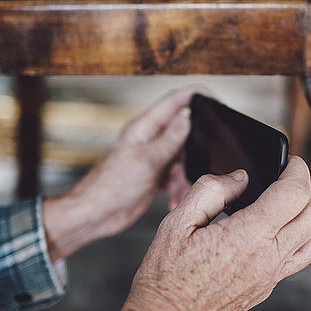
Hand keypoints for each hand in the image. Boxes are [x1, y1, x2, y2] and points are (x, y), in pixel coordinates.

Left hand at [43, 85, 211, 261]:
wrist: (94, 215)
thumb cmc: (109, 187)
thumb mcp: (145, 162)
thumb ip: (168, 141)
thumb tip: (187, 119)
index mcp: (144, 128)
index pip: (174, 101)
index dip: (196, 95)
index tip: (216, 100)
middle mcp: (149, 139)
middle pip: (183, 133)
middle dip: (194, 151)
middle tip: (200, 166)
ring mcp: (152, 157)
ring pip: (182, 158)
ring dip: (185, 176)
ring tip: (178, 191)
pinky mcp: (154, 175)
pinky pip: (175, 176)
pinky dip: (178, 187)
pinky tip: (172, 199)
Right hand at [117, 156, 310, 310]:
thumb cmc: (166, 276)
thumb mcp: (177, 221)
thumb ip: (210, 190)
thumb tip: (239, 177)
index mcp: (246, 236)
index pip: (294, 194)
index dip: (297, 169)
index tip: (291, 161)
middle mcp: (267, 257)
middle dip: (304, 188)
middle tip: (284, 178)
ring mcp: (270, 275)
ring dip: (304, 215)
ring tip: (281, 204)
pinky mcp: (267, 287)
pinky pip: (299, 259)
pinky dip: (297, 239)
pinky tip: (274, 232)